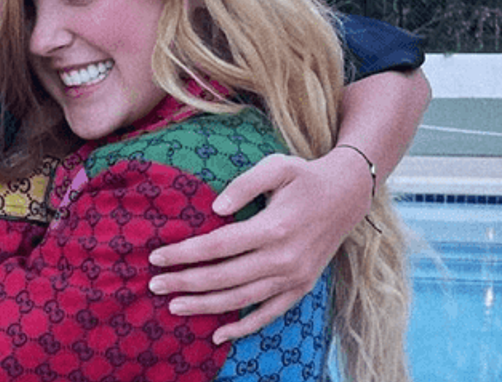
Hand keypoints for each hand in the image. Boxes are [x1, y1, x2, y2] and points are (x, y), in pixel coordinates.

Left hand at [146, 148, 372, 343]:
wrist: (347, 195)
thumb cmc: (304, 177)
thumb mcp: (276, 167)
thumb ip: (244, 184)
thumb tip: (215, 208)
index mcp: (274, 227)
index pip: (218, 245)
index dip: (185, 253)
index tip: (156, 256)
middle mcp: (284, 258)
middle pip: (224, 277)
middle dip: (185, 282)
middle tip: (154, 285)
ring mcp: (294, 277)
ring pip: (242, 299)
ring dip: (205, 306)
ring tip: (174, 306)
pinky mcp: (302, 287)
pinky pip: (269, 313)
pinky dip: (244, 327)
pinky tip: (218, 334)